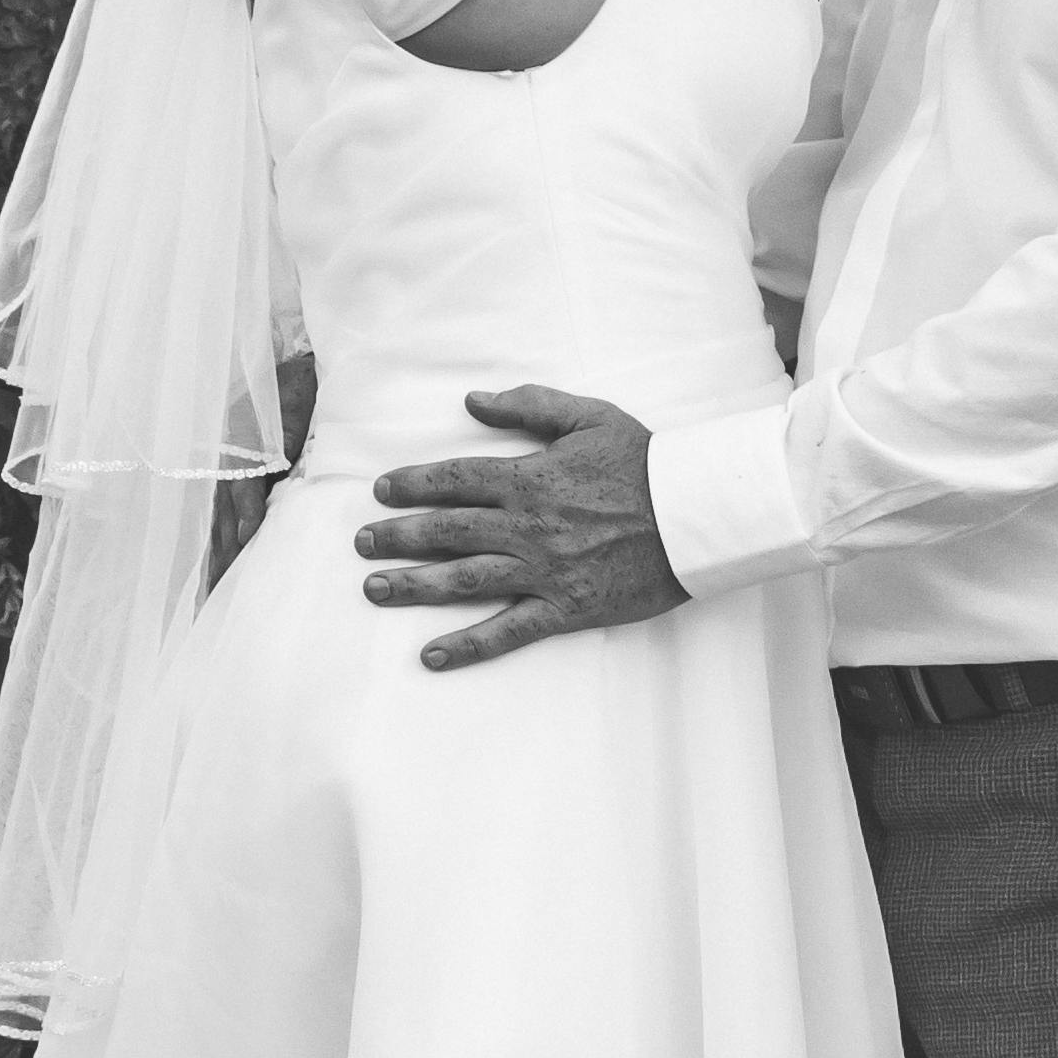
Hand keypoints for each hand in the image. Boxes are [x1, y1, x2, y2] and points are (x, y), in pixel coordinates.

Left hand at [357, 387, 684, 671]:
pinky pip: (508, 631)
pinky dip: (468, 647)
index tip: (382, 492)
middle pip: (447, 530)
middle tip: (361, 543)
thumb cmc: (647, 462)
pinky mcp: (566, 608)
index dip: (413, 484)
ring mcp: (543, 570)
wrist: (697, 514)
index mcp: (530, 477)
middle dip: (398, 536)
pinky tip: (431, 656)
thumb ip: (530, 405)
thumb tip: (473, 401)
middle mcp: (527, 526)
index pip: (456, 479)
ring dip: (413, 586)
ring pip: (464, 580)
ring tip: (374, 589)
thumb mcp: (590, 416)